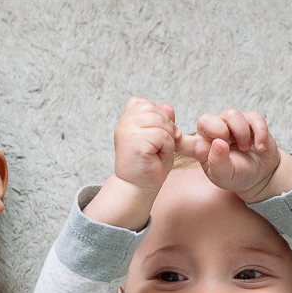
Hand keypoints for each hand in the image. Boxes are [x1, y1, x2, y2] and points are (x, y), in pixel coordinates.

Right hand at [84, 97, 180, 229]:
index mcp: (126, 120)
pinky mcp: (135, 142)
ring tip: (157, 152)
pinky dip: (166, 148)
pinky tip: (157, 157)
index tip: (156, 137)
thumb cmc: (148, 165)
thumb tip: (167, 106)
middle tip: (158, 147)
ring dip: (167, 139)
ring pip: (161, 122)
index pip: (146, 104)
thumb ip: (162, 120)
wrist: (137, 188)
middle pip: (155, 110)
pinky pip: (162, 135)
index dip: (158, 118)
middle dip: (165, 128)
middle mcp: (124, 123)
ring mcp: (127, 131)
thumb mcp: (159, 138)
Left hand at [177, 108, 282, 201]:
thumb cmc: (238, 175)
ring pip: (231, 114)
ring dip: (241, 132)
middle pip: (206, 119)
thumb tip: (218, 143)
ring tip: (246, 148)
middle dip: (218, 130)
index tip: (174, 133)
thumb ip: (218, 163)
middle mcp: (213, 133)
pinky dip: (259, 133)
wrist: (261, 176)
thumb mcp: (225, 176)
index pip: (182, 140)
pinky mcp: (250, 122)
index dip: (174, 133)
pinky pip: (253, 117)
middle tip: (228, 144)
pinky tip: (259, 147)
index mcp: (201, 148)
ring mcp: (231, 125)